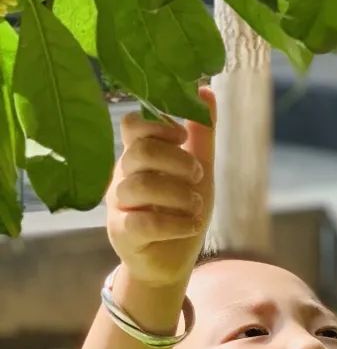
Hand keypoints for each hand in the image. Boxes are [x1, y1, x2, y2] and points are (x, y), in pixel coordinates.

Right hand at [106, 88, 215, 288]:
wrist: (173, 259)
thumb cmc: (181, 207)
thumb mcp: (199, 167)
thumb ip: (201, 132)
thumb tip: (205, 90)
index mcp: (139, 154)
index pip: (132, 124)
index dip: (159, 126)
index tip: (183, 137)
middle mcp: (123, 175)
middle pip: (140, 152)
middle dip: (178, 161)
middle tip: (198, 177)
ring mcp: (119, 205)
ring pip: (140, 186)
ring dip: (179, 194)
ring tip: (196, 204)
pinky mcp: (122, 233)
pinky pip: (142, 222)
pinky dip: (175, 223)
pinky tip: (190, 224)